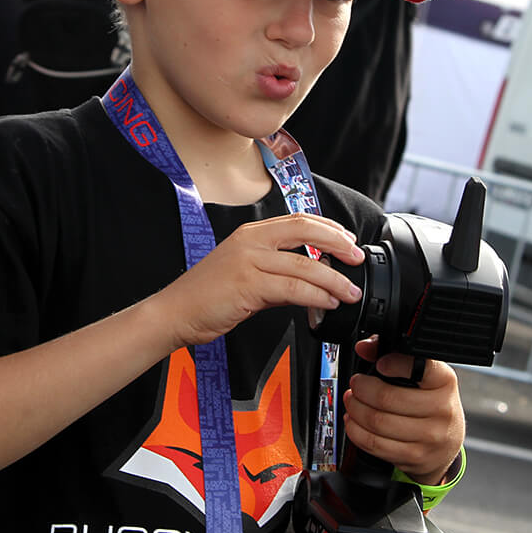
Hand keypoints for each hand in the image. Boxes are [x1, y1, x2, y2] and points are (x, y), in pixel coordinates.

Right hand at [158, 213, 364, 347]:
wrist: (175, 312)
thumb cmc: (206, 296)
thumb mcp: (244, 273)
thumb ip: (275, 272)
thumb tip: (309, 282)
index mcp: (250, 233)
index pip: (298, 220)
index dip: (328, 227)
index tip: (348, 239)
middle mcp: (251, 241)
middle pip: (305, 231)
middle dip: (337, 243)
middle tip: (356, 257)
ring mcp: (248, 261)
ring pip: (304, 265)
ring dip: (333, 279)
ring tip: (349, 291)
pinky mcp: (248, 285)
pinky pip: (292, 289)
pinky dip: (316, 296)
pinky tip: (327, 302)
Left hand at [343, 334, 464, 484]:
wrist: (446, 443)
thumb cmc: (430, 402)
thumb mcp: (422, 375)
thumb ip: (393, 354)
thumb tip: (364, 347)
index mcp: (444, 381)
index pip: (418, 367)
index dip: (394, 364)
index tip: (379, 364)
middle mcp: (442, 409)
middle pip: (387, 398)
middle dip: (362, 389)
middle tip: (355, 384)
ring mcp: (430, 436)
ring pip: (378, 422)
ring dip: (356, 410)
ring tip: (352, 402)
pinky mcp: (415, 456)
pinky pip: (376, 444)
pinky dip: (357, 432)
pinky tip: (355, 422)